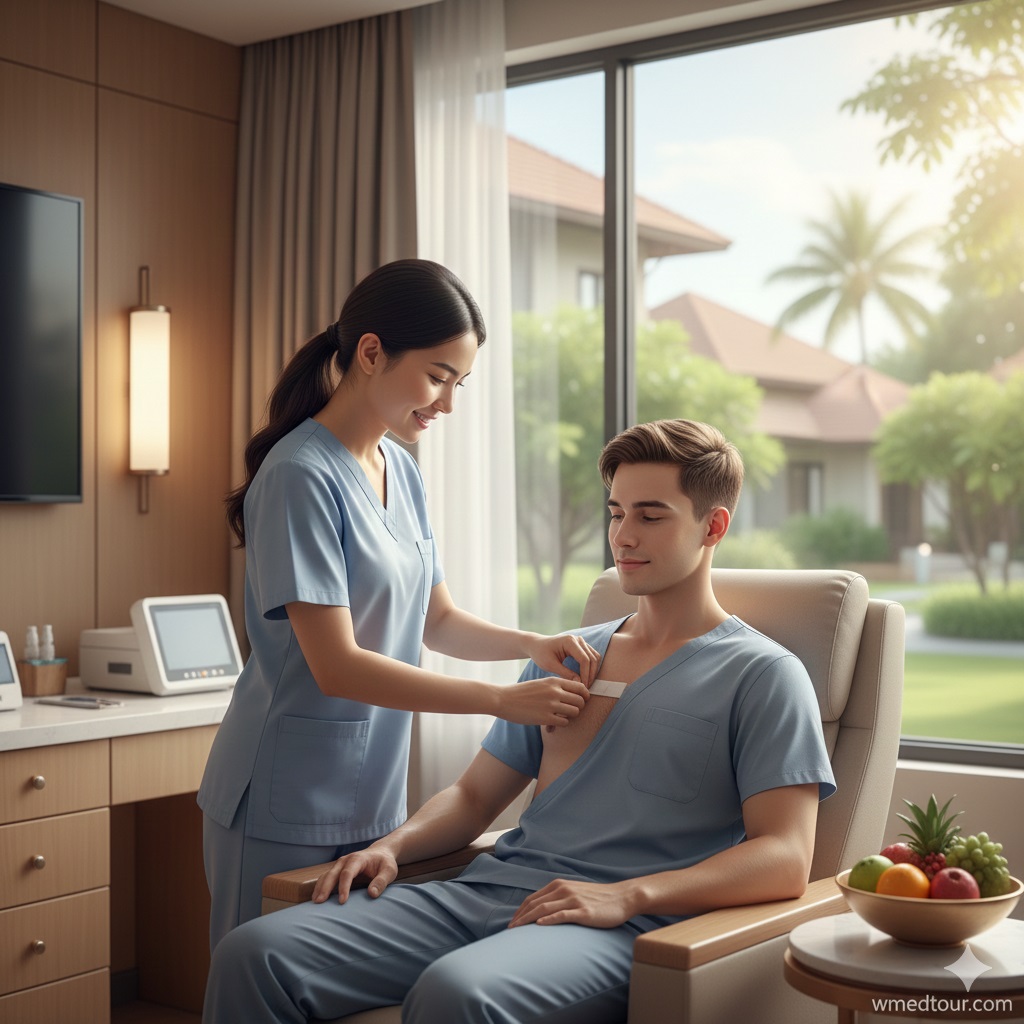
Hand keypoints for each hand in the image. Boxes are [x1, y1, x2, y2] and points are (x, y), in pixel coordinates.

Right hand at [311, 846, 398, 903]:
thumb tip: (371, 894)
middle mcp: (346, 860)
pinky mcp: (337, 871)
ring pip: (326, 876)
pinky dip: (320, 888)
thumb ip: (381, 881)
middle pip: (332, 874)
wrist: (380, 853)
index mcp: (358, 859)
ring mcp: (340, 865)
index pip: (348, 873)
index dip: (344, 887)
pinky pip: (326, 879)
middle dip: (325, 887)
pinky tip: (317, 899)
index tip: (342, 901)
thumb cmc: (385, 863)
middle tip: (319, 902)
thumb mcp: (389, 871)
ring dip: (320, 888)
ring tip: (315, 903)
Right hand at [497, 676, 588, 727]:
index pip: (580, 687)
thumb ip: (556, 687)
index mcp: (554, 681)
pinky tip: (554, 722)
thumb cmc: (522, 692)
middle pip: (580, 700)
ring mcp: (551, 705)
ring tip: (561, 716)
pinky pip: (564, 722)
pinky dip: (562, 723)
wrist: (503, 699)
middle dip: (579, 707)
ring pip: (575, 712)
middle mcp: (555, 691)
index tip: (581, 700)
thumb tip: (573, 694)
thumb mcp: (541, 683)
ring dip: (570, 716)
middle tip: (571, 710)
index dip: (584, 695)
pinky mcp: (545, 718)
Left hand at [508, 878, 635, 928]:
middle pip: (535, 903)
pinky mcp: (584, 912)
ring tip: (517, 930)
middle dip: (520, 916)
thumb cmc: (598, 898)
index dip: (520, 910)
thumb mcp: (575, 893)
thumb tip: (542, 911)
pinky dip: (549, 919)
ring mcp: (574, 900)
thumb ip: (559, 898)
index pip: (533, 898)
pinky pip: (562, 915)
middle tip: (509, 929)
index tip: (512, 922)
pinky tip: (540, 925)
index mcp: (560, 885)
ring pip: (544, 908)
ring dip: (528, 919)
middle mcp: (564, 890)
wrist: (622, 897)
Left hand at [526, 633, 601, 685]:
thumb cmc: (541, 654)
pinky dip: (591, 667)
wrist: (537, 645)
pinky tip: (586, 677)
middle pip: (592, 658)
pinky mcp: (581, 646)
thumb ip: (565, 673)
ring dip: (593, 671)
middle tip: (586, 688)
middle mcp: (578, 639)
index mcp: (569, 641)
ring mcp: (581, 642)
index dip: (585, 674)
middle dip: (590, 674)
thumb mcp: (550, 665)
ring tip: (587, 684)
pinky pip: (592, 656)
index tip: (583, 686)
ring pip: (595, 657)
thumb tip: (579, 683)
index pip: (584, 659)